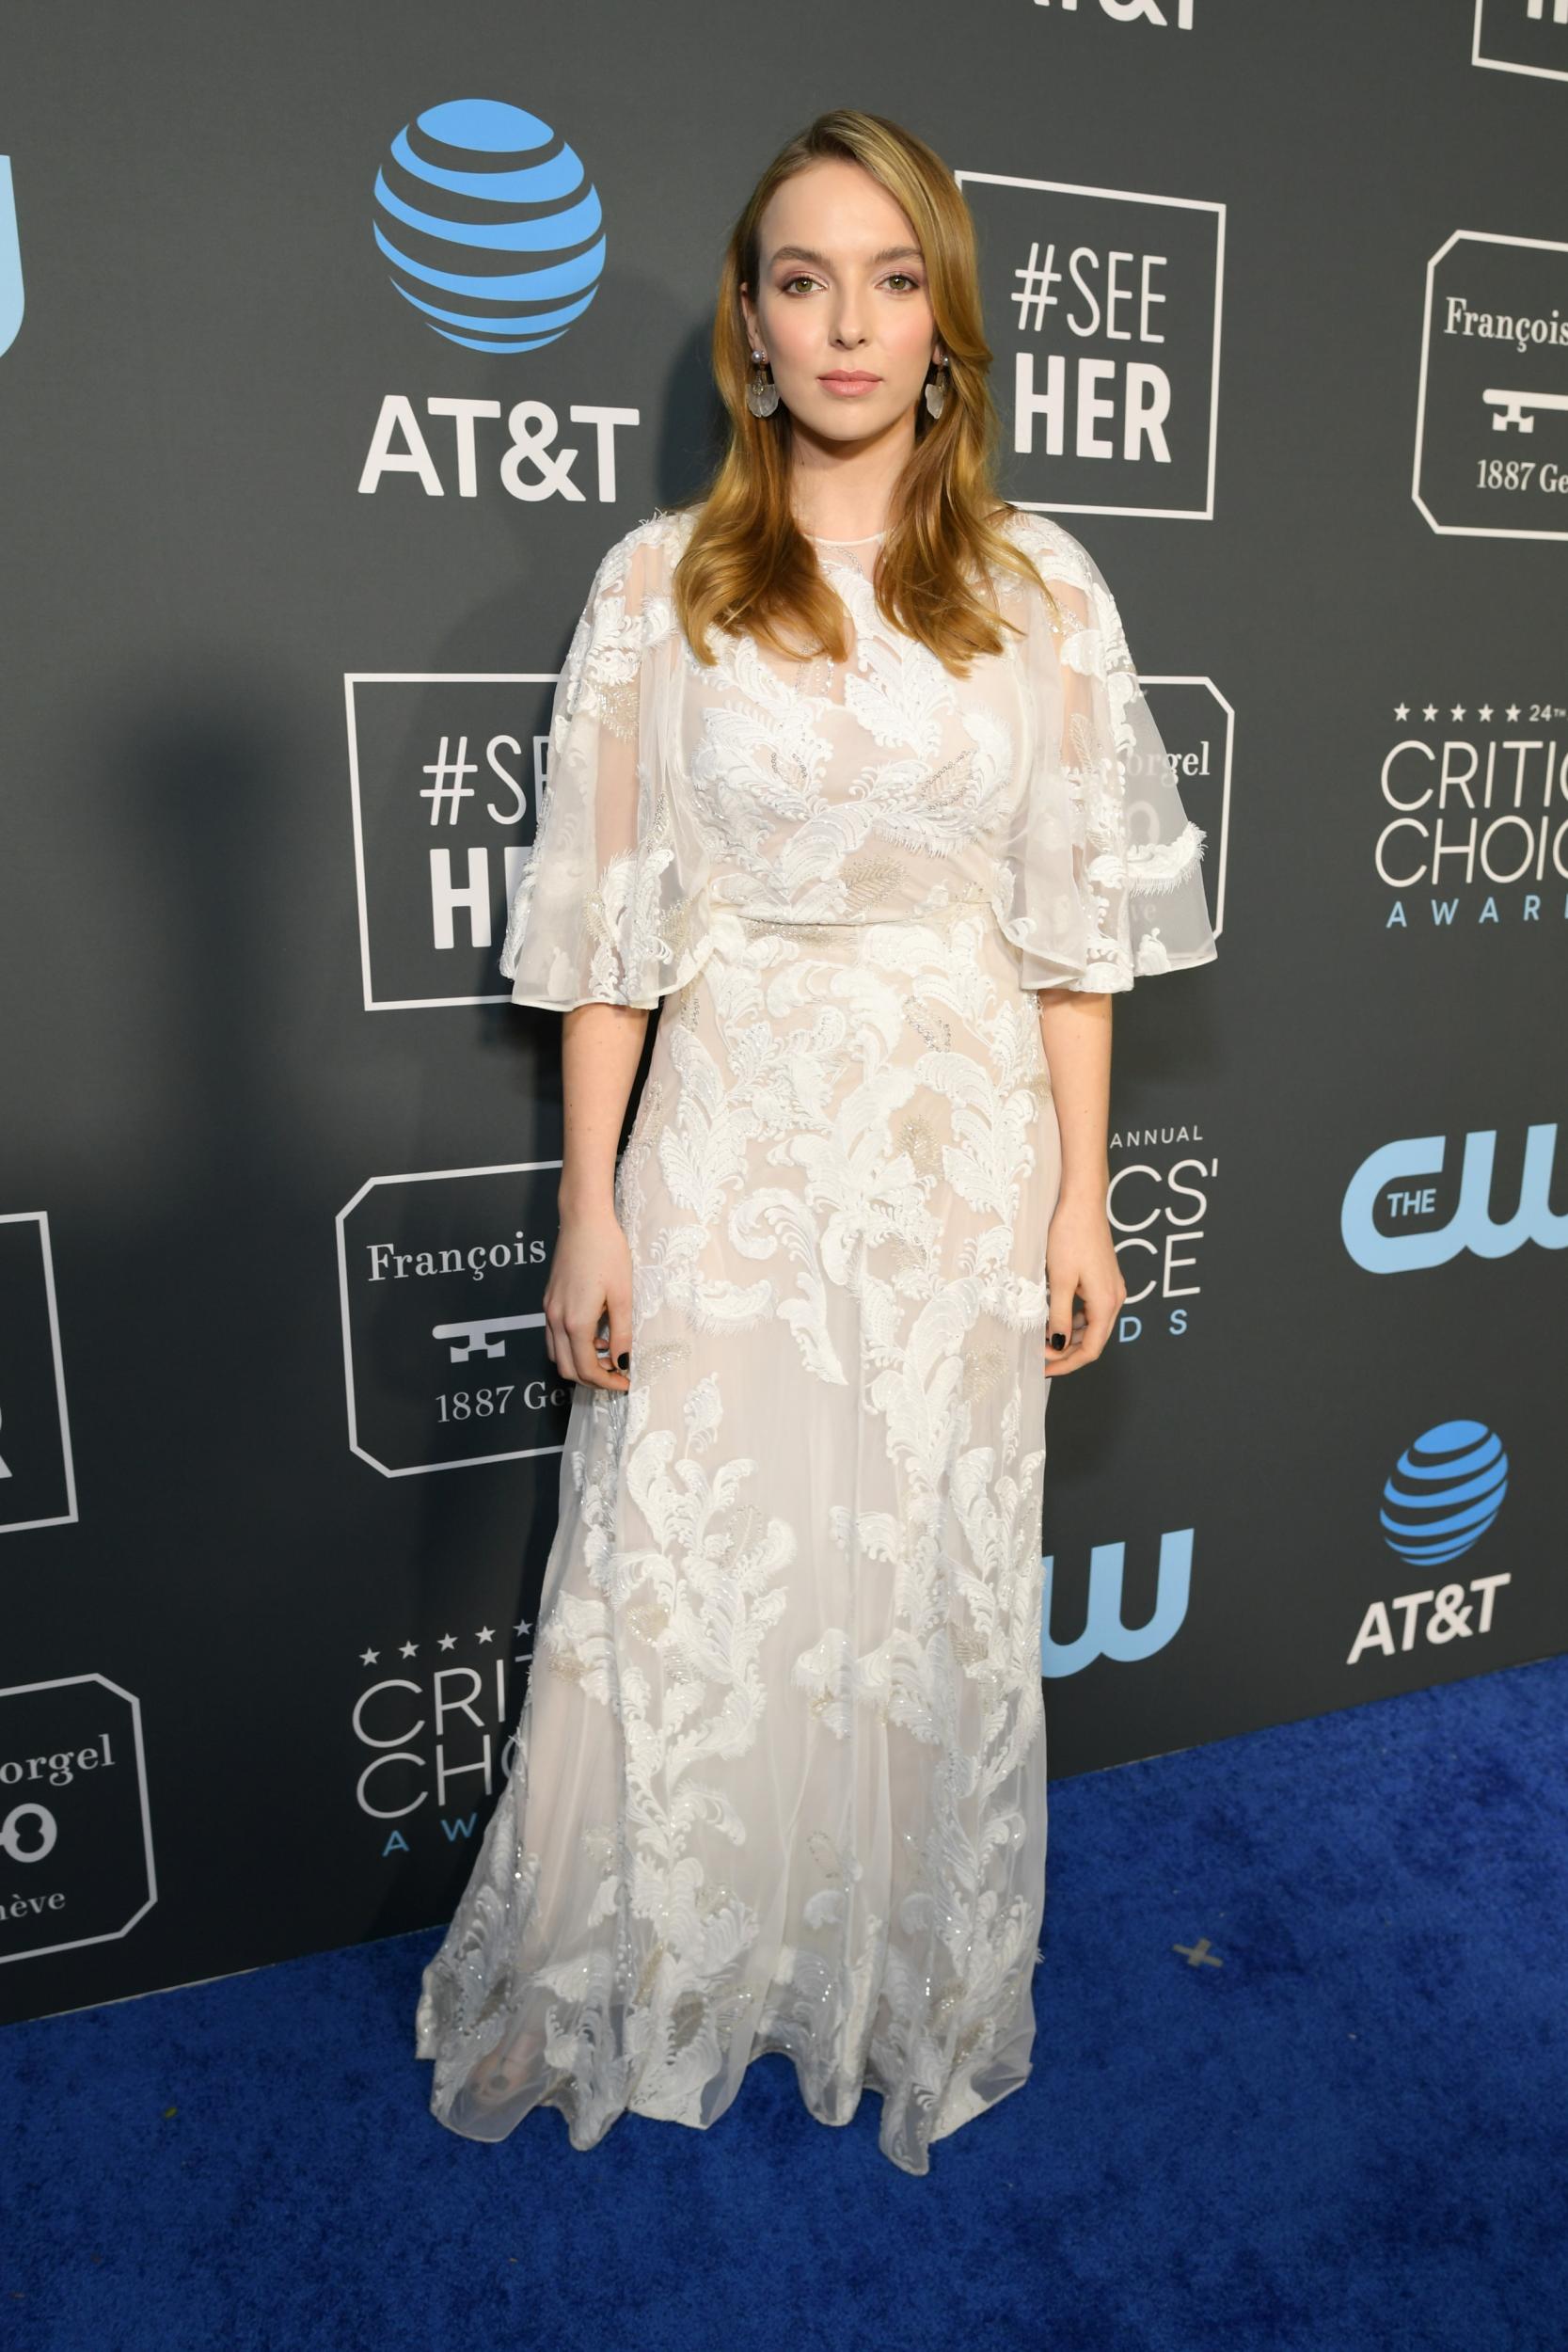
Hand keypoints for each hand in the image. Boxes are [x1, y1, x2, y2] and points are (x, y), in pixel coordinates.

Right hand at [544, 1204, 632, 1390]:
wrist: (584, 1220)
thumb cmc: (606, 1251)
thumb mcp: (622, 1295)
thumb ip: (622, 1334)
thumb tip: (623, 1362)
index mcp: (575, 1321)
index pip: (585, 1369)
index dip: (607, 1383)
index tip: (626, 1382)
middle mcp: (555, 1319)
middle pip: (566, 1368)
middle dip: (592, 1379)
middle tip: (617, 1376)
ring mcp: (548, 1309)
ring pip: (557, 1354)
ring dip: (580, 1363)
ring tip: (608, 1355)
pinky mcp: (549, 1300)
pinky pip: (555, 1336)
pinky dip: (572, 1347)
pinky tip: (595, 1335)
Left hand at [1042, 1194, 1125, 1376]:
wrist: (1082, 1203)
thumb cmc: (1071, 1236)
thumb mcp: (1060, 1281)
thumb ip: (1060, 1316)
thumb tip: (1058, 1345)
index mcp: (1107, 1302)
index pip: (1092, 1349)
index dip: (1067, 1363)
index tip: (1044, 1369)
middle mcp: (1114, 1298)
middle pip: (1094, 1340)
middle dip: (1067, 1353)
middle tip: (1039, 1358)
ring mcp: (1111, 1288)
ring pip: (1092, 1326)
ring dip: (1070, 1337)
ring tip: (1042, 1341)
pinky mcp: (1103, 1279)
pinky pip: (1091, 1310)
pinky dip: (1074, 1320)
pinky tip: (1055, 1320)